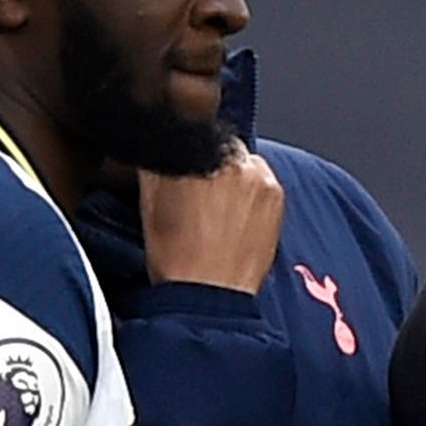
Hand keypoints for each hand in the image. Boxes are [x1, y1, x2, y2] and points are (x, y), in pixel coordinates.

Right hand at [139, 144, 286, 293]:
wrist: (207, 295)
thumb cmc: (175, 255)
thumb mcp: (149, 199)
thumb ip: (157, 160)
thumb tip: (164, 140)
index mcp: (194, 151)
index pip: (194, 130)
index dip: (189, 148)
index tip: (186, 166)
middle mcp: (229, 157)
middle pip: (222, 145)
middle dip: (212, 162)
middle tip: (200, 193)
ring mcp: (257, 175)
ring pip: (245, 162)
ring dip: (235, 177)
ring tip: (219, 211)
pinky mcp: (276, 195)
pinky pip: (264, 181)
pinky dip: (253, 193)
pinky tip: (236, 219)